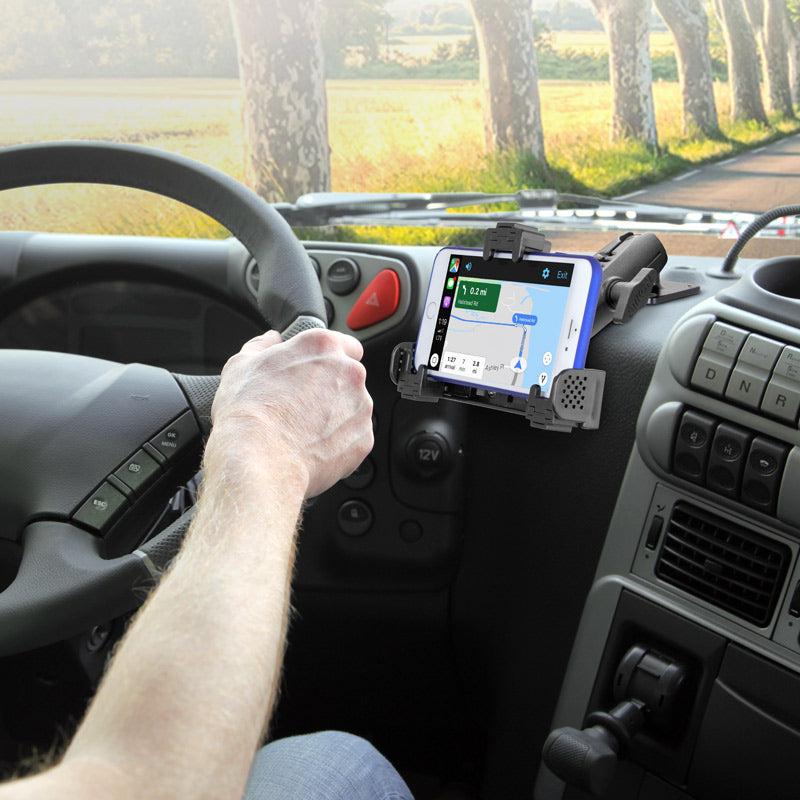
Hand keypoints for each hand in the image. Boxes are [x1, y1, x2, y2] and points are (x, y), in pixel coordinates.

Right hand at [206, 328, 372, 496]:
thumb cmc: (249, 411)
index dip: (330, 360)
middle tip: (302, 405)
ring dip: (337, 415)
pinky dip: (339, 442)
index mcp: (323, 347)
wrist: (260, 458)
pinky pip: (354, 437)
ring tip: (304, 429)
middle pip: (350, 377)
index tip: (318, 373)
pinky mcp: (363, 438)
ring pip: (353, 408)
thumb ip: (263, 345)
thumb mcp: (242, 365)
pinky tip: (313, 446)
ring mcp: (360, 406)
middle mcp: (349, 372)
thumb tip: (271, 339)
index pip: (346, 345)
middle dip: (332, 389)